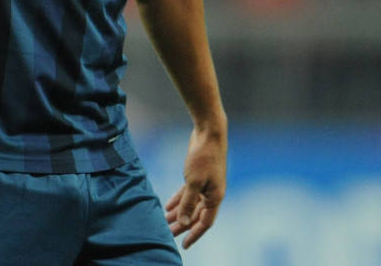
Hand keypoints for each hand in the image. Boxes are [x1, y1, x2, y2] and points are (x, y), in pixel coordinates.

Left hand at [164, 125, 226, 248]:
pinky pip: (188, 193)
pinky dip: (178, 200)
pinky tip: (167, 206)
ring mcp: (205, 185)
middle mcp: (212, 193)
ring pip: (191, 204)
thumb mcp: (193, 181)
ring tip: (165, 222)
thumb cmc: (203, 157)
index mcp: (215, 198)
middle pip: (196, 215)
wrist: (209, 134)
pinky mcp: (198, 176)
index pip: (204, 222)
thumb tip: (184, 222)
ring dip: (179, 213)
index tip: (184, 245)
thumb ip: (188, 202)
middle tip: (168, 234)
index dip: (194, 234)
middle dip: (182, 225)